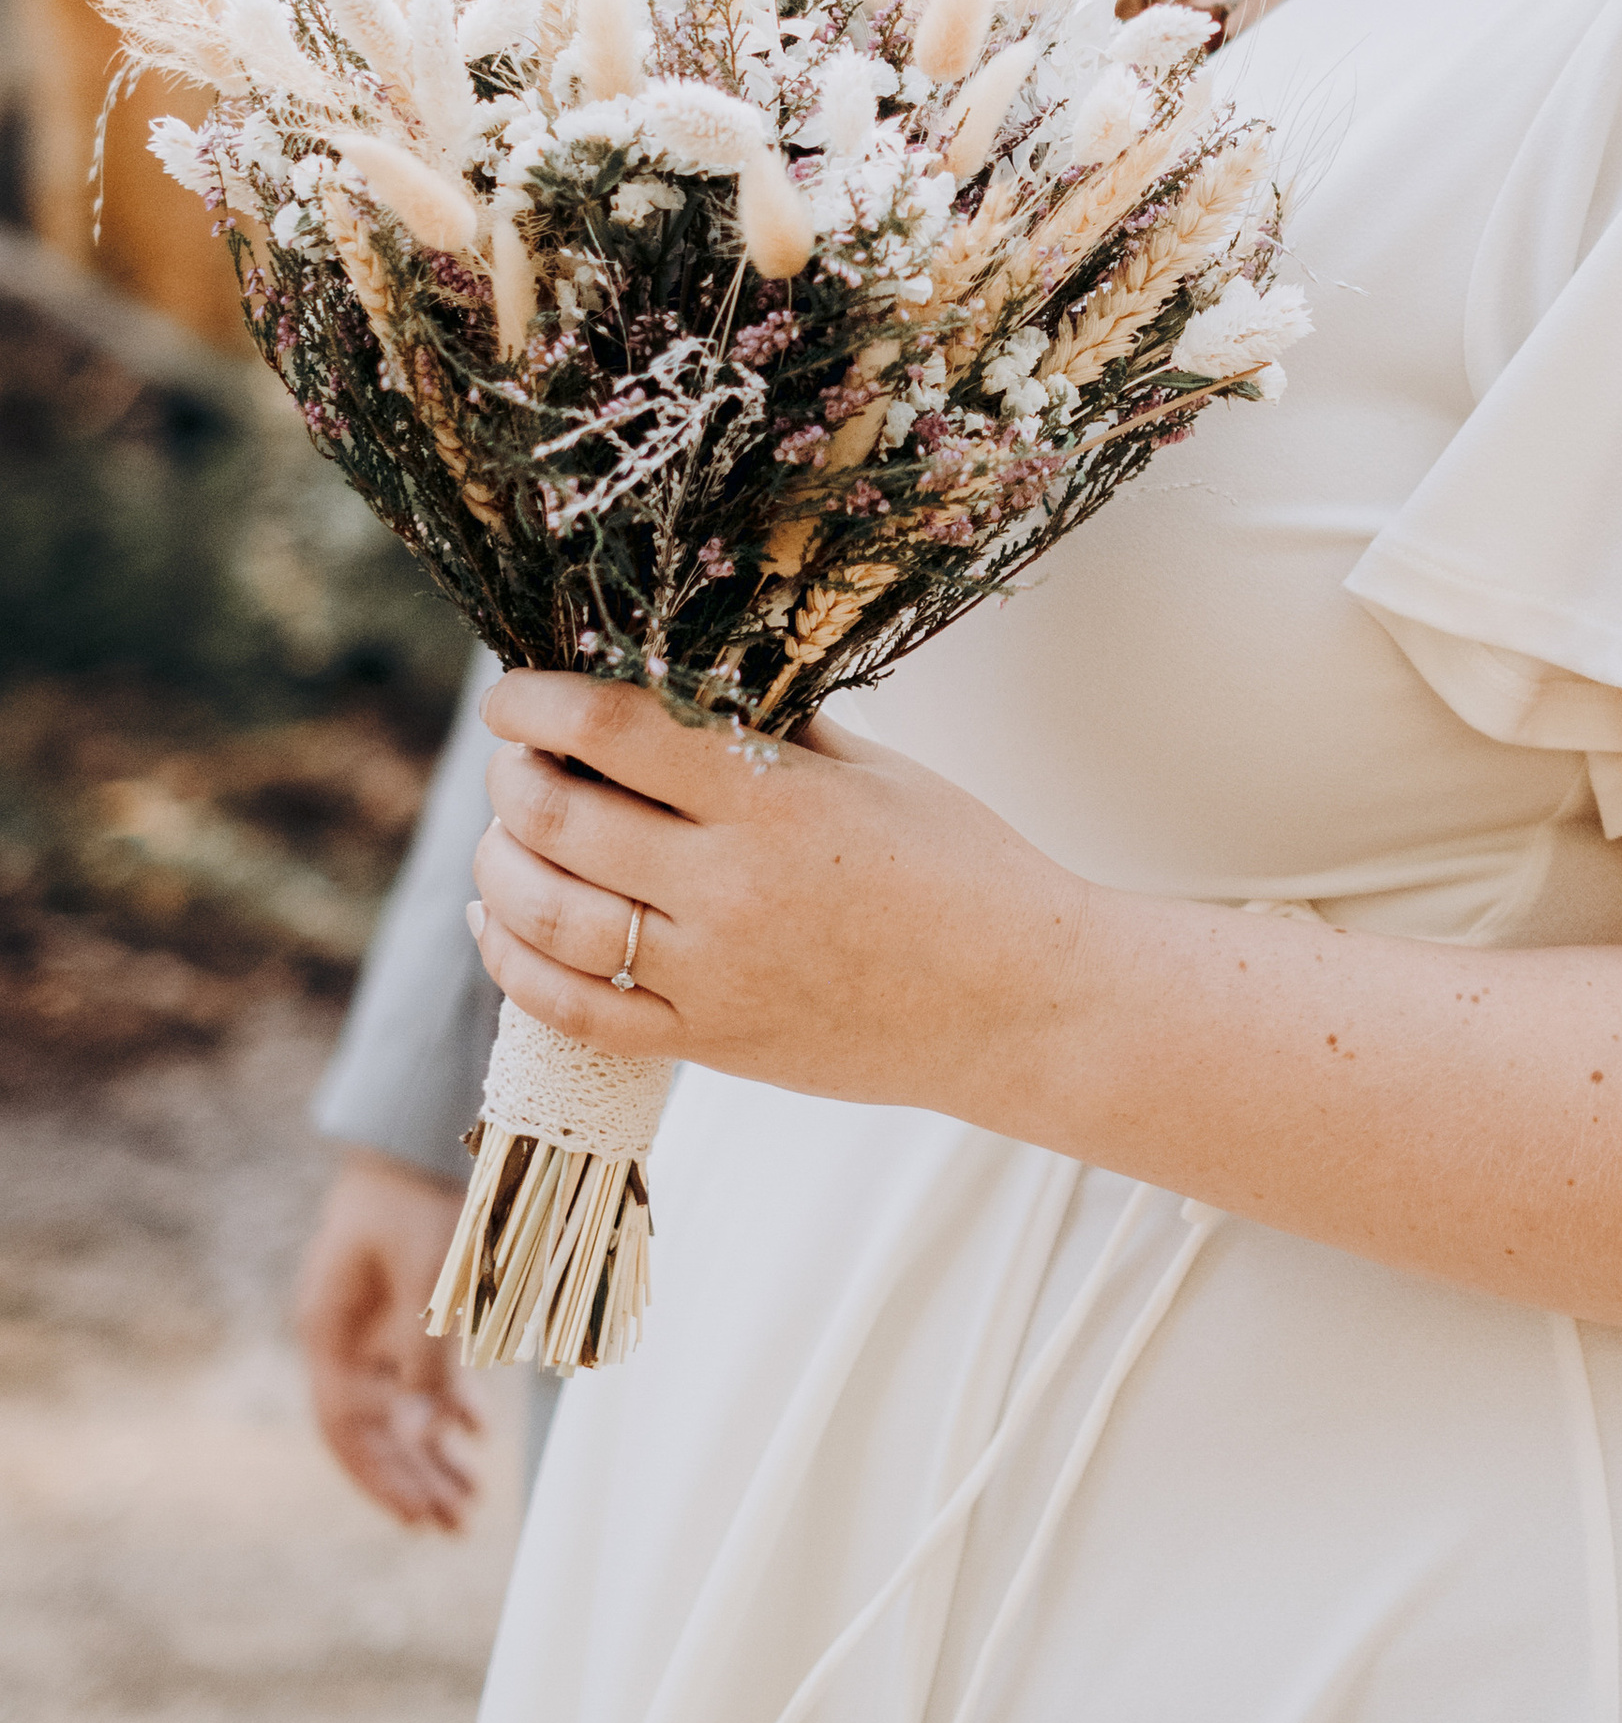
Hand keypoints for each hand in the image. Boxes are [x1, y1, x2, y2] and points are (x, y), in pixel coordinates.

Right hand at [294, 1148, 486, 1529]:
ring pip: (399, 1406)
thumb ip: (426, 1354)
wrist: (420, 1130)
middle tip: (457, 1524)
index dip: (382, 1477)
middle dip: (413, 1477)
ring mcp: (371, 1323)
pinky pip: (419, 1373)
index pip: (348, 1429)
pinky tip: (475, 1431)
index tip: (420, 1517)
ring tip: (470, 1496)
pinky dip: (446, 1402)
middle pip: (374, 1428)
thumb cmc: (419, 1199)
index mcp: (329, 1331)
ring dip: (432, 1450)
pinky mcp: (402, 1308)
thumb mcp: (428, 1275)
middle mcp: (343, 1336)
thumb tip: (427, 1432)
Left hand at [465, 673, 1087, 1121]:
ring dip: (497, 868)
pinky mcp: (711, 1045)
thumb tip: (679, 677)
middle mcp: (730, 887)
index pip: (614, 730)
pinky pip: (575, 1013)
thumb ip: (773, 727)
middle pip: (559, 819)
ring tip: (500, 839)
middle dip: (510, 778)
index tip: (513, 694)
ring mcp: (714, 976)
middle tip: (511, 760)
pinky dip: (515, 965)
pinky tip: (500, 926)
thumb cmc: (961, 868)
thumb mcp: (875, 770)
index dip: (538, 703)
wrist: (1022, 1002)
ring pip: (548, 917)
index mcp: (774, 800)